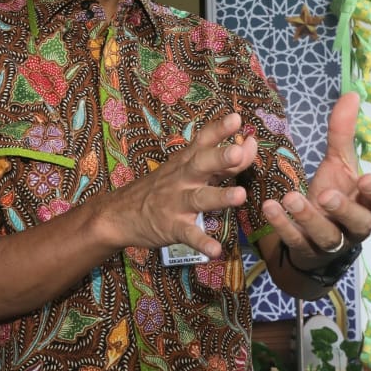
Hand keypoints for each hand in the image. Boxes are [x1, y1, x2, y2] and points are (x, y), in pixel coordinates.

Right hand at [100, 112, 253, 258]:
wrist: (120, 213)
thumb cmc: (161, 187)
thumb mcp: (185, 169)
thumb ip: (221, 160)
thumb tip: (251, 144)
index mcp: (185, 162)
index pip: (202, 141)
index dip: (219, 130)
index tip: (236, 119)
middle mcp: (181, 178)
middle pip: (201, 164)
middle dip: (219, 157)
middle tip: (237, 151)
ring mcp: (176, 203)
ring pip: (199, 198)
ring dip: (220, 196)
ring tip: (240, 196)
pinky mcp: (171, 226)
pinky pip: (188, 234)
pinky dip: (201, 242)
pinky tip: (215, 250)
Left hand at [262, 91, 370, 269]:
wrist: (313, 234)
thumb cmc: (334, 193)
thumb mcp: (339, 163)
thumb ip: (343, 133)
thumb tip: (350, 94)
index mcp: (369, 203)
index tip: (365, 178)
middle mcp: (355, 226)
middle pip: (359, 222)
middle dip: (344, 209)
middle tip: (326, 194)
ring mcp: (332, 242)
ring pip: (327, 235)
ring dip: (309, 217)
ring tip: (290, 197)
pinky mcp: (307, 251)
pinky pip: (296, 242)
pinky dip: (283, 226)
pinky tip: (270, 208)